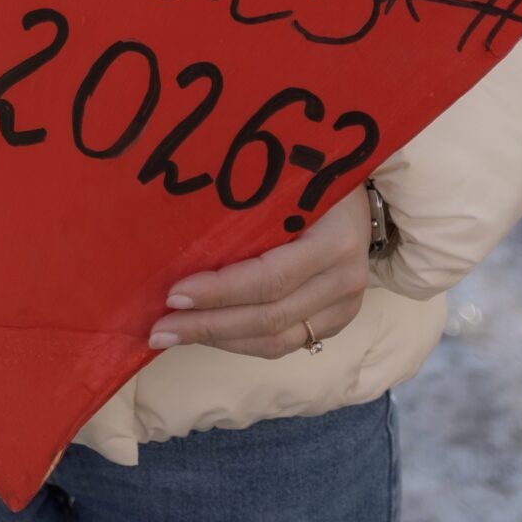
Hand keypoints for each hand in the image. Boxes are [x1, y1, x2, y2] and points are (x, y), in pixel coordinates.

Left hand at [146, 188, 371, 359]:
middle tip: (159, 329)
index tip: (173, 295)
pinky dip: (242, 342)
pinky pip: (286, 344)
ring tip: (174, 336)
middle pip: (269, 318)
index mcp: (335, 240)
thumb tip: (175, 224)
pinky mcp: (337, 321)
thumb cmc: (314, 176)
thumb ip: (249, 206)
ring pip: (276, 341)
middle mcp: (346, 280)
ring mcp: (345, 306)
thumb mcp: (288, 180)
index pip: (269, 278)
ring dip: (220, 341)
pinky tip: (208, 334)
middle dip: (208, 325)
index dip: (219, 291)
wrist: (361, 195)